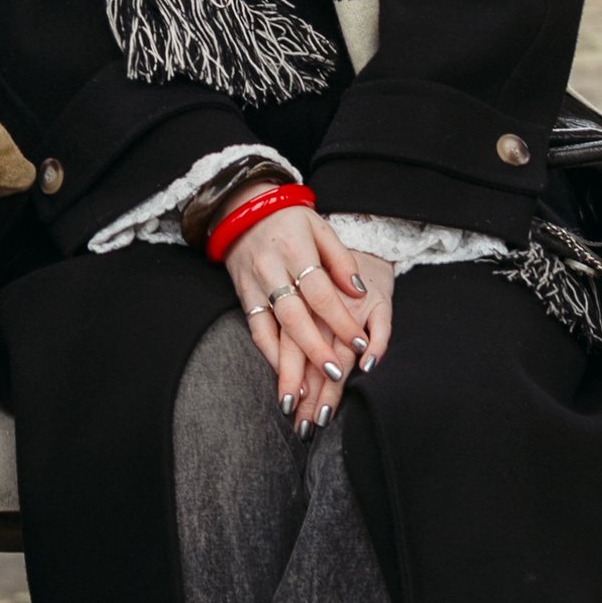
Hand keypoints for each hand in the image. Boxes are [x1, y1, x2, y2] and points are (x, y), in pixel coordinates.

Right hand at [225, 208, 395, 430]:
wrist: (242, 210)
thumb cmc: (290, 220)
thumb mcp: (320, 228)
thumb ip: (341, 260)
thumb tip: (360, 292)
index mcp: (295, 249)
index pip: (320, 291)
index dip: (340, 319)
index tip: (360, 344)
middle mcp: (272, 269)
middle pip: (294, 315)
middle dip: (315, 348)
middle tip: (335, 374)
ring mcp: (254, 285)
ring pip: (270, 328)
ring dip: (287, 363)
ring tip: (303, 392)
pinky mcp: (243, 297)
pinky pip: (255, 330)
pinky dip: (268, 355)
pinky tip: (283, 375)